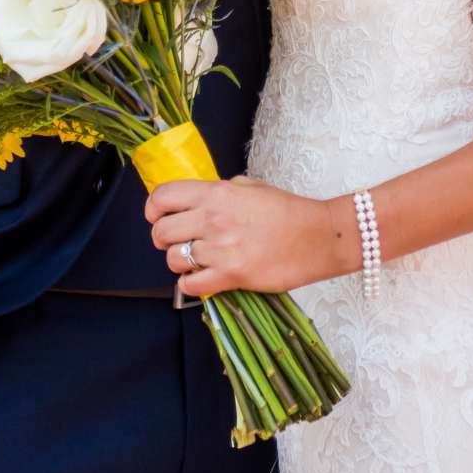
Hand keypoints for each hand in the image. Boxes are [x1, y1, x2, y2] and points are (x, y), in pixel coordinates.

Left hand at [146, 174, 344, 298]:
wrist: (319, 236)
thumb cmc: (288, 210)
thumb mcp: (251, 186)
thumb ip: (220, 191)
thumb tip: (198, 201)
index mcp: (216, 193)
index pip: (163, 196)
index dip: (153, 208)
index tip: (156, 216)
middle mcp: (213, 218)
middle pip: (161, 231)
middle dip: (162, 238)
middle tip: (175, 242)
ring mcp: (221, 249)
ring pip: (173, 260)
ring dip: (179, 263)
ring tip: (195, 261)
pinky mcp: (231, 276)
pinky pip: (190, 285)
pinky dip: (191, 284)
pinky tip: (202, 279)